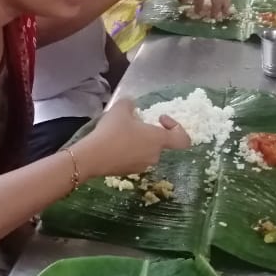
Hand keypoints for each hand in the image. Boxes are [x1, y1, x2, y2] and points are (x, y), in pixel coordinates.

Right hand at [74, 98, 191, 179]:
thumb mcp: (120, 109)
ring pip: (146, 151)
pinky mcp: (129, 172)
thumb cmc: (112, 131)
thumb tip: (131, 104)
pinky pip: (135, 159)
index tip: (160, 118)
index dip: (176, 126)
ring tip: (121, 134)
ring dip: (139, 142)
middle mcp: (154, 155)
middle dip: (149, 133)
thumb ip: (130, 103)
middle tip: (134, 124)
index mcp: (158, 140)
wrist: (92, 157)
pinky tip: (114, 144)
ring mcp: (142, 166)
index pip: (183, 139)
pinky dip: (129, 152)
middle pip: (160, 143)